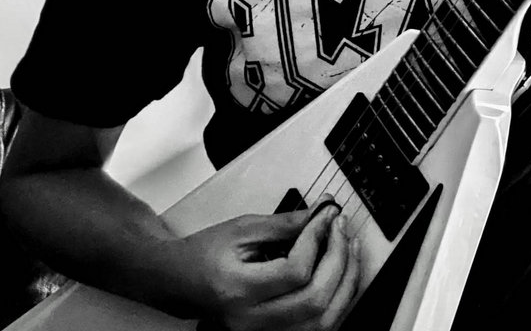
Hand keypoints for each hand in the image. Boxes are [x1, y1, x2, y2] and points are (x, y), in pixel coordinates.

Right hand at [165, 196, 360, 329]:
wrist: (179, 280)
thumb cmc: (204, 254)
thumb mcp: (243, 228)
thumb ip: (286, 222)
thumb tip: (323, 211)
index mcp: (237, 290)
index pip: (294, 272)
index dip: (318, 238)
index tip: (327, 214)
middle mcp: (249, 321)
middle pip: (313, 301)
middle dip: (338, 259)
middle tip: (341, 228)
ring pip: (321, 322)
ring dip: (344, 282)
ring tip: (350, 248)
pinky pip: (317, 326)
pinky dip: (336, 299)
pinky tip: (341, 272)